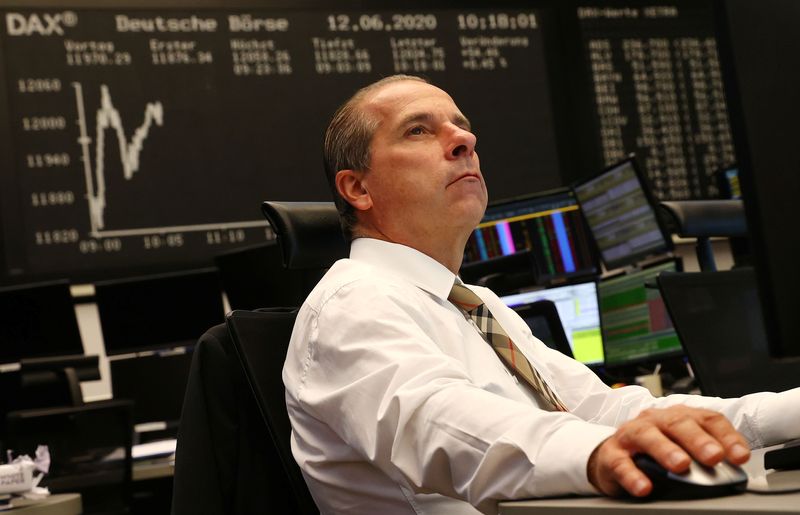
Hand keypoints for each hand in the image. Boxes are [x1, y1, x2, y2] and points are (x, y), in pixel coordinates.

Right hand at [587, 405, 750, 496]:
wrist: (613, 457)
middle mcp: (655, 420)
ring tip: (680, 465)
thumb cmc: (654, 454)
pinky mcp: (611, 454)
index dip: (726, 436)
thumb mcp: (682, 451)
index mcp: (678, 417)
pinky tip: (644, 486)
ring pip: (647, 436)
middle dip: (697, 440)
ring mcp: (631, 435)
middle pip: (677, 423)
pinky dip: (633, 475)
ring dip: (665, 449)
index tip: (740, 456)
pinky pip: (621, 463)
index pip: (706, 419)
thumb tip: (732, 474)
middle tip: (713, 456)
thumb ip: (703, 458)